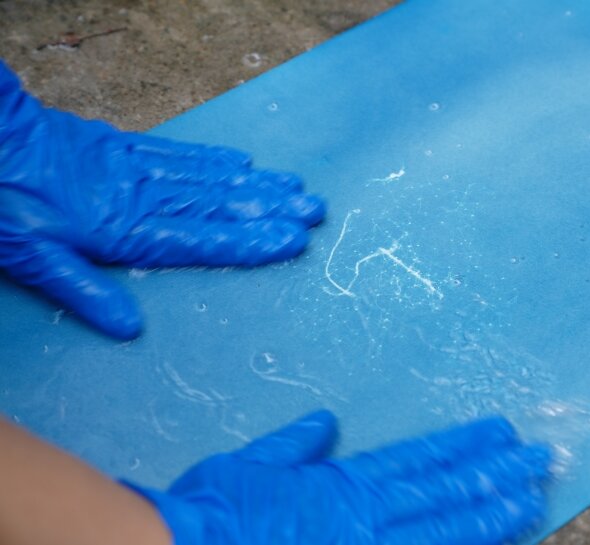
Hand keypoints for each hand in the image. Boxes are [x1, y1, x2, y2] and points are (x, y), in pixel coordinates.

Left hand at [0, 61, 325, 338]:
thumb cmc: (8, 201)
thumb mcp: (32, 257)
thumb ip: (84, 289)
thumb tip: (129, 328)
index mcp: (126, 230)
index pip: (202, 240)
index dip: (249, 242)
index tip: (290, 239)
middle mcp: (145, 197)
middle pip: (219, 205)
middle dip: (269, 209)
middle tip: (313, 210)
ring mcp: (141, 169)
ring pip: (209, 179)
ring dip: (255, 185)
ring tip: (294, 188)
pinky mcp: (128, 149)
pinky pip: (183, 154)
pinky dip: (216, 159)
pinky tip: (242, 162)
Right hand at [128, 411, 550, 544]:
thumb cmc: (216, 511)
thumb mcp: (253, 465)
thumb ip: (294, 445)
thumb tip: (327, 421)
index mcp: (346, 484)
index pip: (422, 458)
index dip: (466, 444)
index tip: (501, 432)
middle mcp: (369, 518)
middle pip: (447, 492)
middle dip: (498, 474)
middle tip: (541, 460)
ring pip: (448, 531)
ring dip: (494, 515)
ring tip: (532, 500)